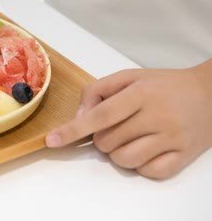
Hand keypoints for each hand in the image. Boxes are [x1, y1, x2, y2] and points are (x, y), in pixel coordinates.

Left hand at [46, 61, 211, 178]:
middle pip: (108, 141)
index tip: (52, 140)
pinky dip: (140, 165)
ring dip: (117, 153)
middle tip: (116, 126)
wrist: (210, 94)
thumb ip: (98, 91)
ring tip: (129, 137)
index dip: (73, 130)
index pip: (99, 117)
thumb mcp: (129, 76)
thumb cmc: (164, 85)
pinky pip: (148, 172)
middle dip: (101, 138)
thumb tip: (79, 117)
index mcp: (141, 94)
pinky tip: (146, 148)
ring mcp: (172, 138)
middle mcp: (157, 117)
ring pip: (124, 160)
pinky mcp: (184, 156)